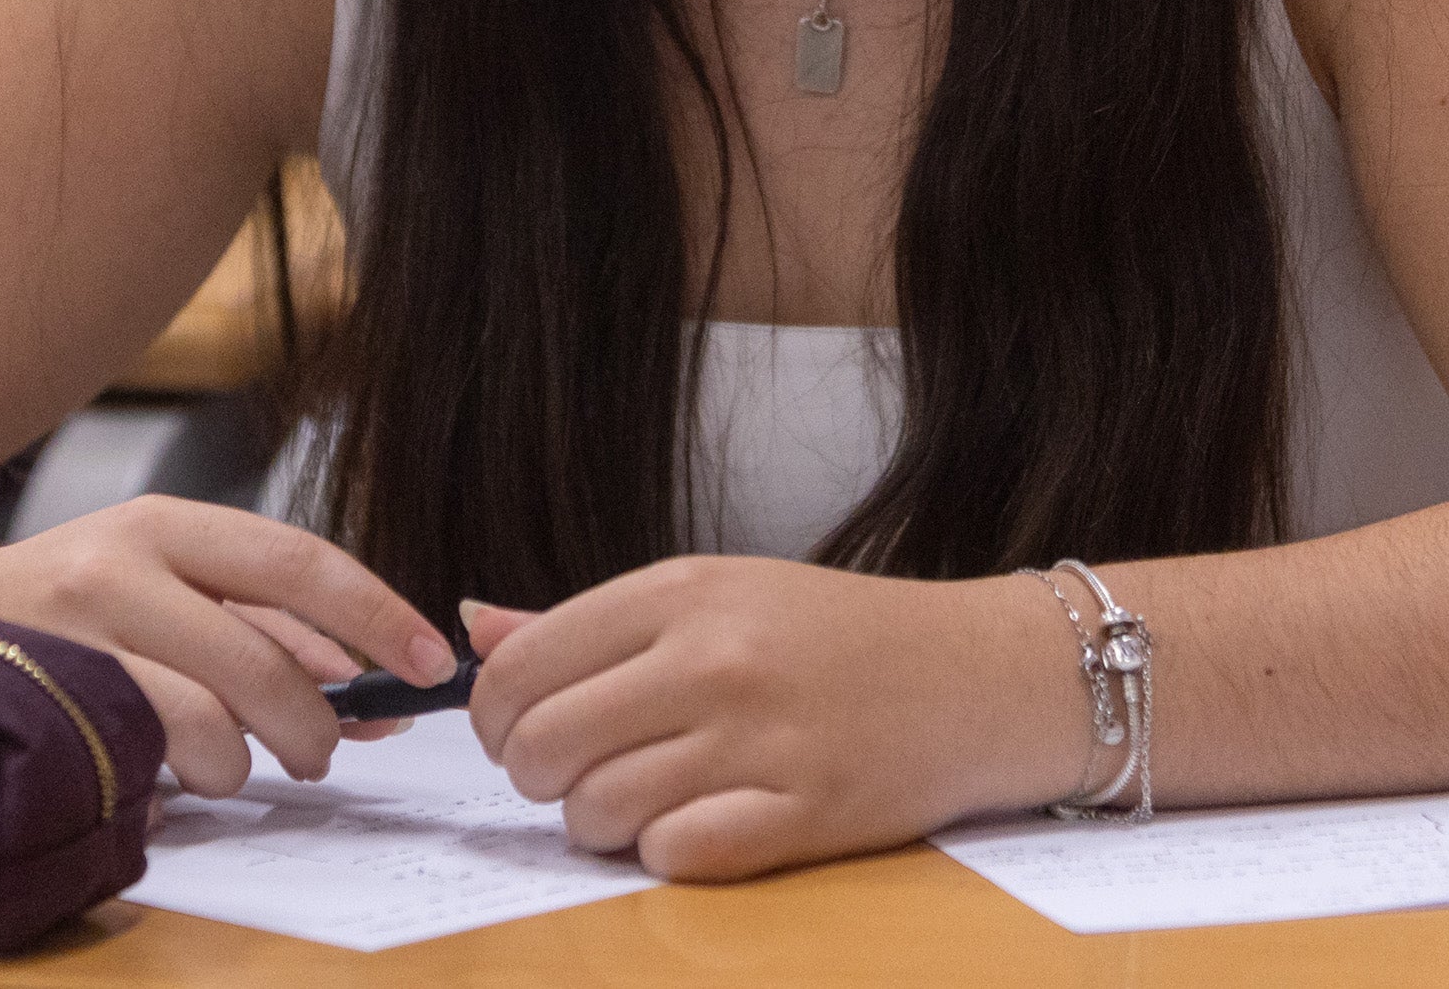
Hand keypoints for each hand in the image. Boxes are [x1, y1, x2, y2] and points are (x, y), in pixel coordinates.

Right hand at [0, 496, 456, 797]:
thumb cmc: (64, 612)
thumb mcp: (165, 586)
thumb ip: (265, 625)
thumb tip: (373, 684)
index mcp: (167, 523)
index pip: (300, 561)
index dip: (377, 614)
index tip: (431, 662)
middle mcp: (120, 561)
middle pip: (265, 656)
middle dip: (315, 723)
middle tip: (320, 752)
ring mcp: (76, 634)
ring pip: (210, 719)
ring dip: (239, 764)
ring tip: (224, 766)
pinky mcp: (44, 698)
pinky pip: (148, 758)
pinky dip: (176, 784)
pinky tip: (164, 777)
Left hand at [464, 559, 1091, 881]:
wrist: (975, 675)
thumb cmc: (832, 635)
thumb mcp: (712, 595)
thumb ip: (586, 621)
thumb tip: (473, 632)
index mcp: (681, 592)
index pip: (520, 668)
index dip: (495, 719)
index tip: (520, 733)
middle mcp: (715, 659)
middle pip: (544, 747)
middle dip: (540, 777)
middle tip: (578, 773)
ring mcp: (762, 740)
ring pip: (598, 812)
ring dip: (602, 822)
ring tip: (644, 797)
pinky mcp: (806, 814)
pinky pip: (674, 857)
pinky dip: (668, 853)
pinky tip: (698, 823)